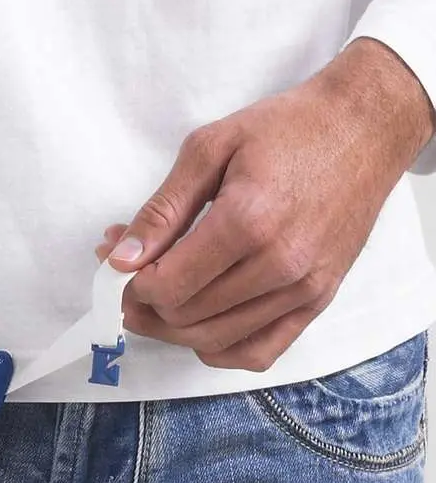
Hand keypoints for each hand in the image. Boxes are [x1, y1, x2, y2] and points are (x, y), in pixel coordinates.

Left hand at [94, 37, 435, 370]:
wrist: (363, 129)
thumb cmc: (286, 130)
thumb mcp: (209, 148)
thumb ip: (162, 209)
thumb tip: (121, 258)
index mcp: (248, 221)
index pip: (169, 286)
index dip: (132, 284)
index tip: (120, 265)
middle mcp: (280, 265)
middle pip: (186, 317)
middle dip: (144, 303)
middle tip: (132, 276)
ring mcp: (304, 289)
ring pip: (215, 341)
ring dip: (172, 328)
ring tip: (155, 299)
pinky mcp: (319, 300)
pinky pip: (259, 353)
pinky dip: (219, 349)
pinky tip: (199, 324)